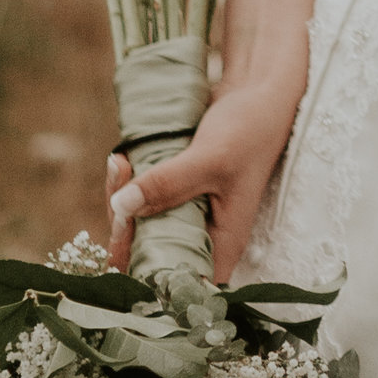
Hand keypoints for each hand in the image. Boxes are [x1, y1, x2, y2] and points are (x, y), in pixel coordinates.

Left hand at [105, 78, 299, 282]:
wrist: (258, 92)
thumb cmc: (249, 130)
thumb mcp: (211, 158)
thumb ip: (169, 184)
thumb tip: (121, 207)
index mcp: (219, 245)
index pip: (175, 285)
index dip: (142, 275)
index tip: (124, 233)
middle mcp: (201, 237)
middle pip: (149, 257)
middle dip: (123, 225)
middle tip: (119, 179)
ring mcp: (186, 215)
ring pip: (141, 228)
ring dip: (121, 200)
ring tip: (120, 161)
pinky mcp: (174, 193)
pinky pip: (142, 202)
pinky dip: (127, 186)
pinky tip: (124, 159)